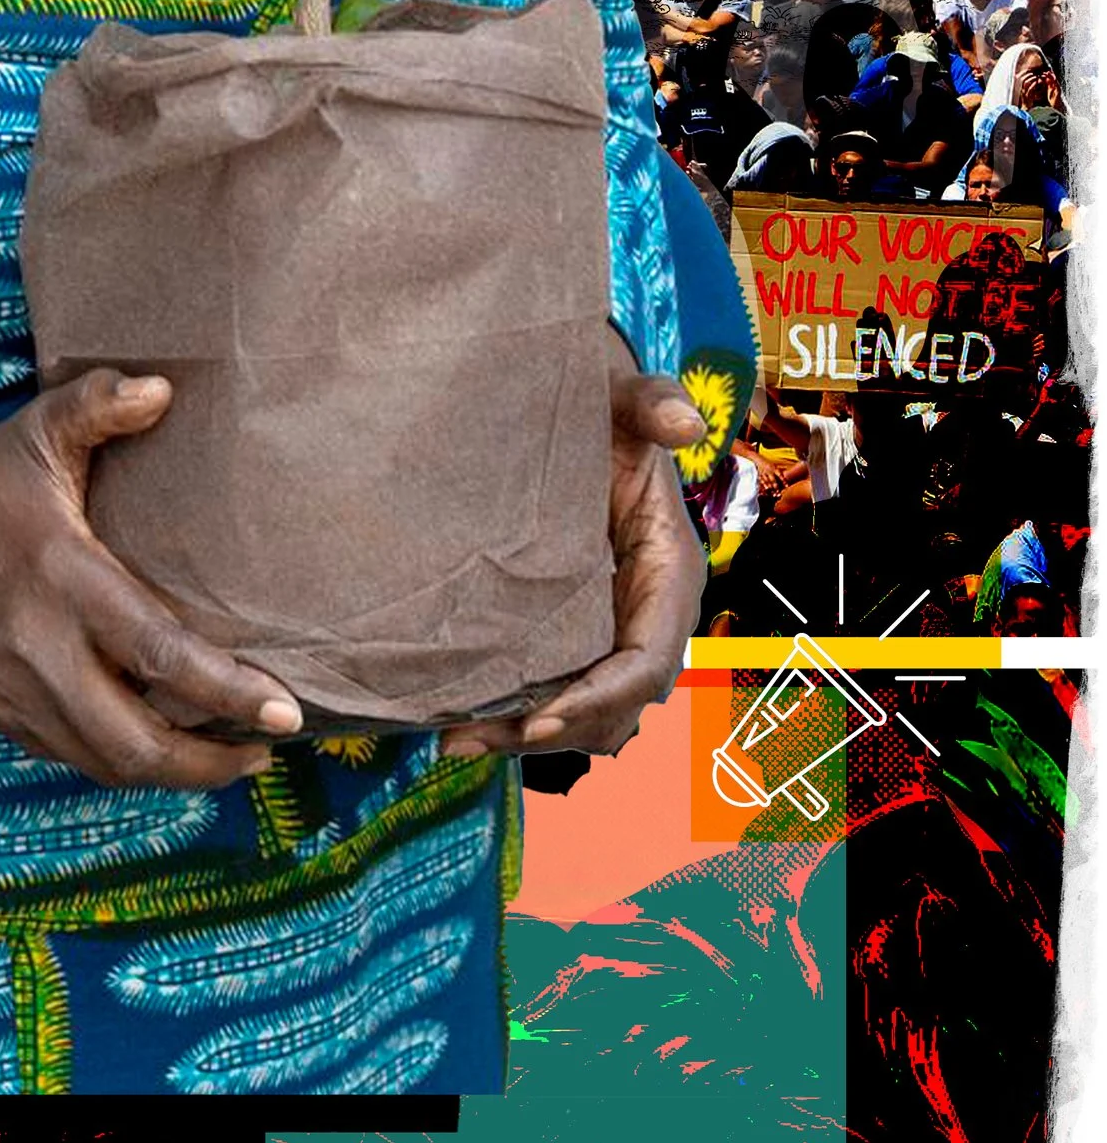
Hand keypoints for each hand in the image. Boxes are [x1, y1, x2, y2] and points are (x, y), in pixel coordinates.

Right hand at [0, 368, 302, 789]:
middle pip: (134, 740)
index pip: (156, 652)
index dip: (226, 690)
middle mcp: (36, 647)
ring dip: (175, 771)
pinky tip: (169, 743)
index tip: (285, 708)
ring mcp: (13, 690)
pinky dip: (128, 760)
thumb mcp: (42, 427)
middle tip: (269, 744)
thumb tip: (162, 390)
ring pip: (107, 763)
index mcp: (62, 577)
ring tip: (235, 754)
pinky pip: (76, 758)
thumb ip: (99, 403)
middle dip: (210, 761)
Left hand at [440, 341, 705, 762]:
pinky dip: (515, 716)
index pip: (646, 662)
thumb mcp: (629, 400)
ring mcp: (609, 632)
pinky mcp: (574, 635)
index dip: (600, 699)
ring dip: (525, 736)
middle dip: (550, 732)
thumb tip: (688, 422)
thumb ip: (655, 401)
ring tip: (454, 741)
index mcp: (669, 576)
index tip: (540, 719)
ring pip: (582, 713)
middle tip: (473, 740)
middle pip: (611, 707)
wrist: (579, 419)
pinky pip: (556, 693)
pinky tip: (457, 721)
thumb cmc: (608, 411)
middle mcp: (645, 616)